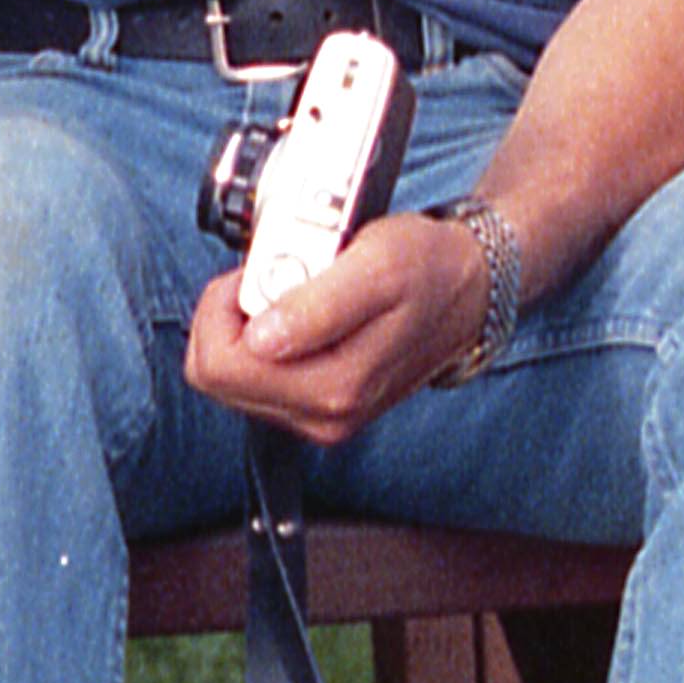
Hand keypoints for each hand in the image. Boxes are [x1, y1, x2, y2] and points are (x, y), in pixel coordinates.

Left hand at [183, 207, 485, 443]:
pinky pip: (256, 376)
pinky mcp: (319, 405)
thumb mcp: (376, 265)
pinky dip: (264, 337)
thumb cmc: (425, 267)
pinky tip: (300, 311)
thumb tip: (260, 339)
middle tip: (279, 277)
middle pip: (217, 376)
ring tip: (297, 290)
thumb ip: (317, 307)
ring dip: (248, 326)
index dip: (222, 306)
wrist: (466, 290)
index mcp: (332, 390)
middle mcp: (323, 416)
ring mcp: (320, 415)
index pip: (217, 366)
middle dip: (233, 316)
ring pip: (232, 378)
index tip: (261, 272)